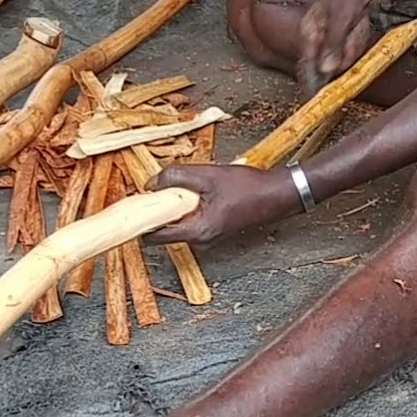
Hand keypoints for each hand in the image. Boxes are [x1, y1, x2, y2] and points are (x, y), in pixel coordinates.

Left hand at [144, 164, 298, 246]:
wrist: (278, 195)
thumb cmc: (249, 188)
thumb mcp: (208, 175)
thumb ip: (175, 177)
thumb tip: (151, 183)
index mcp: (197, 232)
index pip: (154, 237)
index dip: (142, 219)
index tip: (138, 201)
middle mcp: (201, 241)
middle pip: (164, 230)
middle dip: (160, 209)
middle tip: (164, 187)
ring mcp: (208, 238)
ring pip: (178, 224)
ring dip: (176, 206)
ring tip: (188, 186)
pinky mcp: (215, 230)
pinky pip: (191, 221)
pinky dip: (188, 207)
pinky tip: (200, 191)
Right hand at [297, 0, 376, 90]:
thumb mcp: (339, 18)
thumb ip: (333, 46)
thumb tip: (327, 70)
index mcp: (309, 34)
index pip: (307, 68)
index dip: (314, 86)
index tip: (320, 100)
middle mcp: (319, 37)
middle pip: (333, 63)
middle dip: (347, 52)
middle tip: (352, 32)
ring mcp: (333, 34)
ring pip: (347, 54)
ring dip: (355, 40)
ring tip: (356, 20)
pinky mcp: (346, 31)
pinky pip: (355, 44)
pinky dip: (361, 34)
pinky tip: (360, 20)